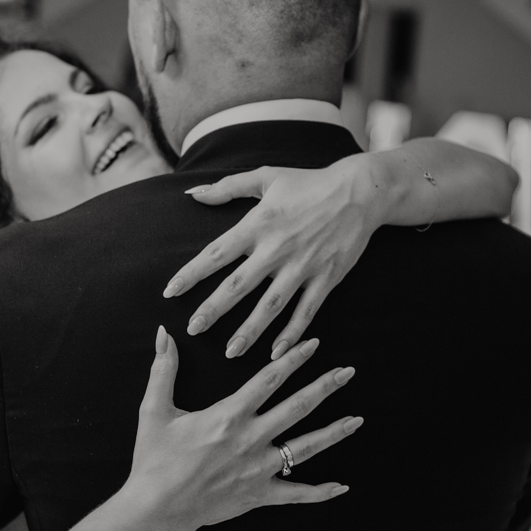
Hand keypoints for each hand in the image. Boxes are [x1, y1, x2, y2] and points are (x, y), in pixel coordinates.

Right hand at [129, 327, 361, 530]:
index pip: (269, 379)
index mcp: (229, 416)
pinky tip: (342, 487)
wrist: (156, 509)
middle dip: (325, 387)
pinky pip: (296, 494)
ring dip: (333, 432)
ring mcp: (259, 469)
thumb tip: (163, 333)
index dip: (293, 358)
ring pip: (305, 448)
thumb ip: (163, 369)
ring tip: (356, 420)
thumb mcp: (154, 410)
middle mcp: (251, 439)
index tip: (313, 343)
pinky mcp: (259, 495)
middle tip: (348, 372)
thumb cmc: (154, 460)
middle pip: (297, 407)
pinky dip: (320, 493)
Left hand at [164, 159, 380, 359]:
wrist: (360, 191)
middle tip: (193, 330)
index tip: (170, 292)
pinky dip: (292, 334)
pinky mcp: (326, 278)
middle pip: (239, 285)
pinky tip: (276, 353)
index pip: (217, 253)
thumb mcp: (266, 177)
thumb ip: (227, 187)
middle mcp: (277, 248)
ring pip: (271, 305)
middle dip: (214, 309)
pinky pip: (306, 311)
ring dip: (250, 331)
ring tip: (230, 353)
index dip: (192, 273)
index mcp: (258, 224)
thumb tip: (192, 193)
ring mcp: (303, 266)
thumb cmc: (309, 183)